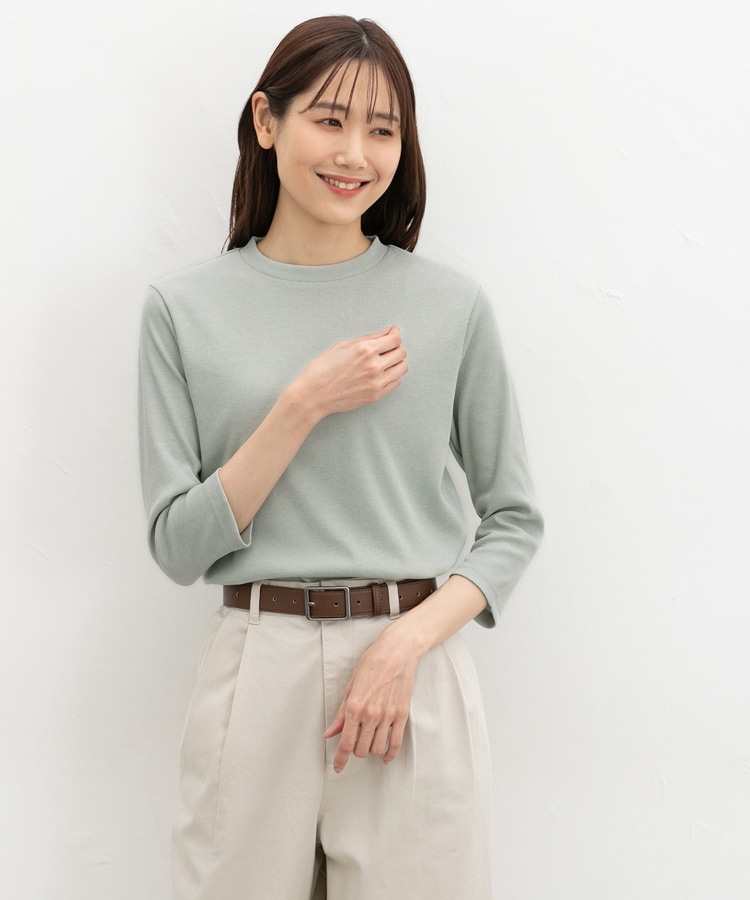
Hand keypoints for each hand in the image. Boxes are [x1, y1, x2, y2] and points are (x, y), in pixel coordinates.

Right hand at [296, 326, 407, 419]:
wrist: (313, 395)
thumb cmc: (321, 370)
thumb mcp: (342, 346)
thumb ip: (367, 338)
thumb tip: (384, 333)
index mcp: (365, 350)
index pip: (395, 339)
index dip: (395, 333)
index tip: (393, 333)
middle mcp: (374, 366)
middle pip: (401, 353)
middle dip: (396, 347)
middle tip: (387, 347)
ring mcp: (376, 383)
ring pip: (402, 368)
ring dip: (396, 362)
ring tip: (385, 361)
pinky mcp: (375, 395)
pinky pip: (395, 383)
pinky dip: (392, 376)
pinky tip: (381, 373)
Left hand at [323, 625, 419, 772]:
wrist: (397, 652)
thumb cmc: (372, 663)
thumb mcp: (350, 686)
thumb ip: (341, 713)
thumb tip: (330, 732)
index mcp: (354, 706)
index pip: (346, 743)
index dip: (340, 759)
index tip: (338, 767)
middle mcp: (371, 714)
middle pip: (361, 749)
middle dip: (356, 751)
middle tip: (356, 744)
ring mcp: (388, 716)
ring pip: (377, 748)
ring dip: (371, 751)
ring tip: (369, 743)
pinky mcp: (402, 715)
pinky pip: (395, 743)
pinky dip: (389, 754)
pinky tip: (385, 756)